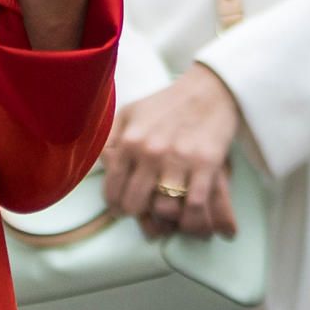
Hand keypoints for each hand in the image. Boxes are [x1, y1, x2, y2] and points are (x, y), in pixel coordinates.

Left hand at [104, 67, 245, 237]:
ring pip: (163, 209)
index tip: (121, 209)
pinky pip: (194, 204)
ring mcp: (180, 159)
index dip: (115, 205)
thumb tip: (100, 168)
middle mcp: (151, 151)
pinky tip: (187, 216)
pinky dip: (190, 217)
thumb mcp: (128, 113)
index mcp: (129, 141)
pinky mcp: (207, 163)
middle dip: (136, 213)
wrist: (209, 89)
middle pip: (134, 204)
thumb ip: (109, 140)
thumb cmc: (166, 103)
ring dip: (164, 219)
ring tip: (165, 219)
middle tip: (142, 214)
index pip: (113, 189)